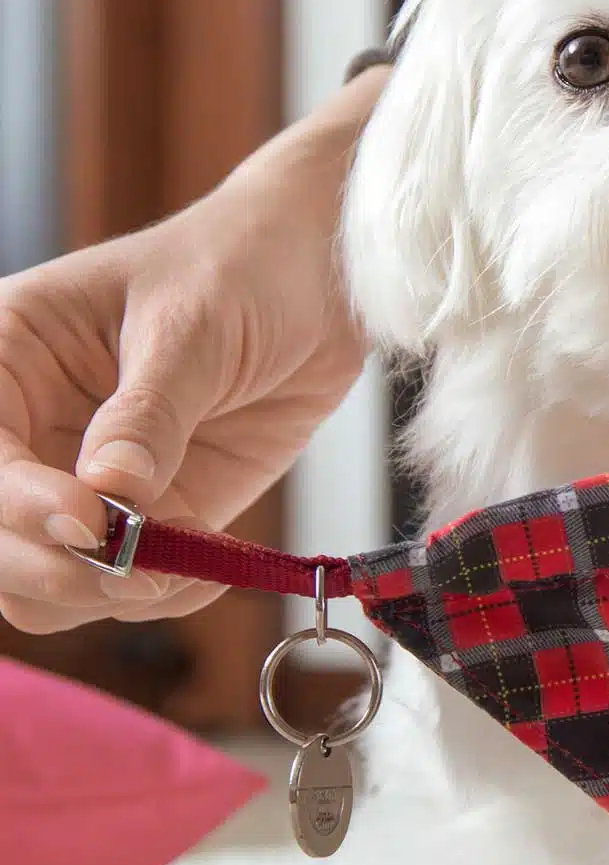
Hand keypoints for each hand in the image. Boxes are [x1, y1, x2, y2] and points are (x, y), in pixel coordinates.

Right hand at [0, 67, 387, 632]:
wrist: (321, 283)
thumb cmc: (241, 268)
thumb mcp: (190, 325)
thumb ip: (150, 412)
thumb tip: (108, 493)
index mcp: (3, 361)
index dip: (15, 505)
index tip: (89, 522)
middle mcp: (25, 430)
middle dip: (53, 569)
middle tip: (132, 569)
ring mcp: (82, 481)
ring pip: (43, 582)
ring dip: (105, 596)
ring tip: (181, 567)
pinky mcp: (147, 515)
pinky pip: (125, 584)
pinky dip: (161, 594)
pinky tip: (211, 568)